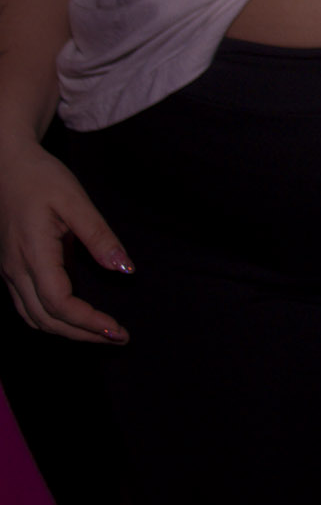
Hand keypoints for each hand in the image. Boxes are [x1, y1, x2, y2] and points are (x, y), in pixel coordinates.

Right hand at [0, 139, 129, 344]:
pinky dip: (50, 320)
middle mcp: (15, 270)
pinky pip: (26, 306)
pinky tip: (73, 318)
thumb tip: (125, 269)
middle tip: (118, 338)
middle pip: (46, 320)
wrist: (6, 165)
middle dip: (82, 334)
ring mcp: (9, 272)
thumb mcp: (75, 200)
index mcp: (32, 254)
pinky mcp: (10, 268)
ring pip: (32, 318)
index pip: (60, 304)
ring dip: (66, 332)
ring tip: (101, 333)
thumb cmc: (41, 178)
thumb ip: (99, 237)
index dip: (89, 322)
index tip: (118, 330)